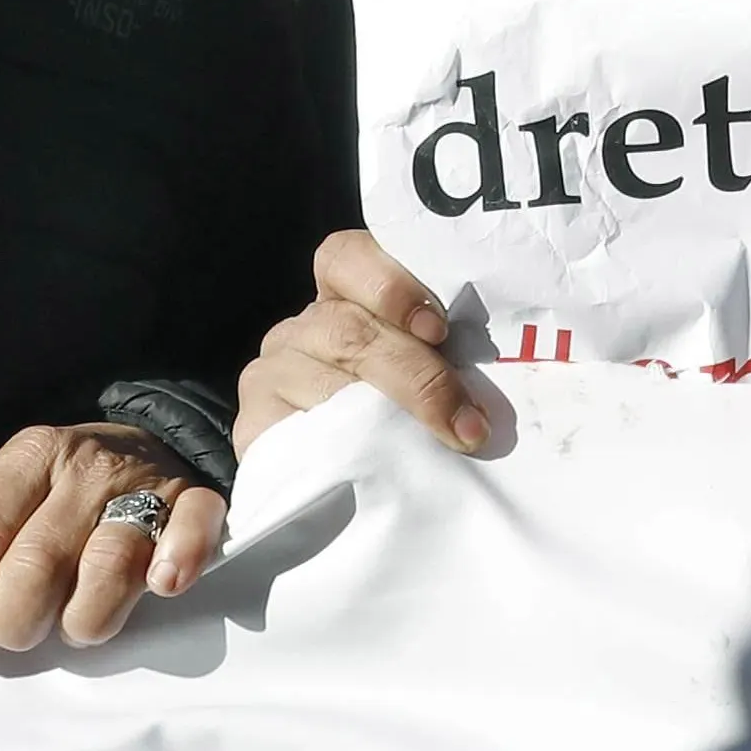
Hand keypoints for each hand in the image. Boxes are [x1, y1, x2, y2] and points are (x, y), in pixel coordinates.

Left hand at [0, 421, 227, 654]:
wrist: (149, 446)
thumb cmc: (66, 493)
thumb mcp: (14, 497)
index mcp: (31, 456)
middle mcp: (86, 466)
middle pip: (38, 560)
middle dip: (16, 619)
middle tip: (18, 634)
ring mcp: (145, 485)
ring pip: (108, 566)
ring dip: (84, 618)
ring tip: (75, 626)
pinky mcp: (195, 503)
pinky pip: (192, 531)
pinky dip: (179, 559)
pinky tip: (161, 584)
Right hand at [236, 227, 488, 454]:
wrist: (342, 493)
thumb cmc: (406, 417)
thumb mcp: (427, 372)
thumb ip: (446, 357)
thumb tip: (494, 383)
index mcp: (343, 297)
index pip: (346, 257)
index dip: (389, 285)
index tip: (436, 329)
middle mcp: (303, 327)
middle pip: (351, 329)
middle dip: (418, 374)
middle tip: (467, 417)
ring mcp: (273, 372)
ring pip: (331, 381)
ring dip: (395, 416)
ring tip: (444, 444)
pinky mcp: (256, 422)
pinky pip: (299, 428)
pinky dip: (348, 444)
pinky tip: (380, 462)